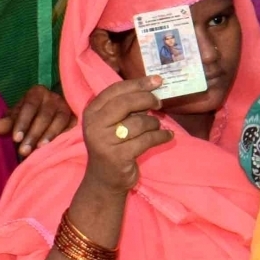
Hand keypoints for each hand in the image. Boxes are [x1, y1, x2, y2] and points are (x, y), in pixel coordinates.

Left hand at [0, 84, 75, 157]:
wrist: (46, 117)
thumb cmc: (28, 117)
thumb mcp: (16, 118)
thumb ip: (6, 123)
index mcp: (37, 92)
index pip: (29, 106)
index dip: (22, 123)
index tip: (16, 139)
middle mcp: (53, 96)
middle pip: (44, 115)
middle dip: (33, 134)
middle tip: (24, 151)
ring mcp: (66, 106)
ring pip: (59, 120)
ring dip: (49, 136)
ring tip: (40, 149)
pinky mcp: (76, 117)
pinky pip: (72, 126)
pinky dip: (65, 135)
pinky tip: (58, 146)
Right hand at [78, 76, 169, 195]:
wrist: (105, 179)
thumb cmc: (113, 145)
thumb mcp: (112, 123)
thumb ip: (125, 106)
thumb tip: (153, 87)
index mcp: (92, 112)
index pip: (115, 90)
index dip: (138, 83)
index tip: (156, 80)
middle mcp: (94, 125)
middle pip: (125, 103)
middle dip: (147, 99)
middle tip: (159, 103)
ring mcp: (104, 142)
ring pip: (138, 123)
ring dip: (153, 123)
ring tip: (156, 126)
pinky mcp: (118, 157)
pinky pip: (146, 140)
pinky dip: (161, 136)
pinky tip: (168, 136)